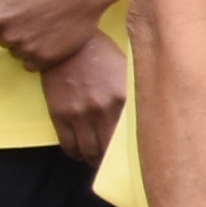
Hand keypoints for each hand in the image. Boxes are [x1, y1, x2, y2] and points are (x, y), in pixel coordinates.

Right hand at [36, 29, 126, 165]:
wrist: (70, 44)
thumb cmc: (103, 56)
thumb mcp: (127, 74)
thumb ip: (134, 98)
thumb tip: (146, 121)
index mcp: (124, 99)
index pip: (132, 137)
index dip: (135, 152)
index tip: (137, 158)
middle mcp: (103, 110)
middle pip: (108, 150)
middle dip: (109, 161)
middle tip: (111, 163)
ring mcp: (79, 113)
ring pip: (88, 151)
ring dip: (91, 159)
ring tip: (94, 159)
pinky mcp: (59, 113)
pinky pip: (67, 144)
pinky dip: (74, 152)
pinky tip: (79, 152)